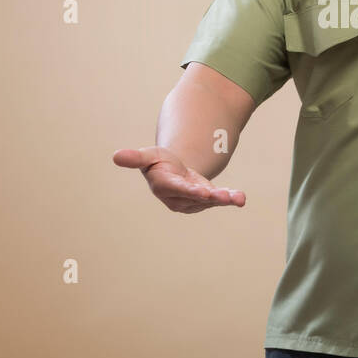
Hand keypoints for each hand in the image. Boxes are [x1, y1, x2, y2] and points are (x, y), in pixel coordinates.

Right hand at [112, 145, 245, 211]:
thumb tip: (115, 156)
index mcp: (164, 187)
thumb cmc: (157, 162)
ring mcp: (193, 201)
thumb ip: (135, 158)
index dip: (189, 190)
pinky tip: (241, 198)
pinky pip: (219, 199)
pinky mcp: (206, 200)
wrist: (171, 171)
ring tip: (238, 198)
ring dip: (224, 198)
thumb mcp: (147, 156)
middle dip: (209, 196)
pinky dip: (231, 198)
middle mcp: (179, 198)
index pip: (177, 189)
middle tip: (222, 196)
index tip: (202, 192)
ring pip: (210, 200)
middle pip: (196, 197)